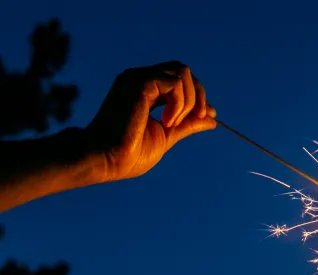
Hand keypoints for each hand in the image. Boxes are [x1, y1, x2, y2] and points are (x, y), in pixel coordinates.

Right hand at [85, 61, 216, 182]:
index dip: (197, 96)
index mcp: (144, 90)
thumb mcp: (166, 136)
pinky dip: (179, 104)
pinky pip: (174, 83)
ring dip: (188, 101)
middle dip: (198, 94)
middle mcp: (139, 79)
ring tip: (173, 124)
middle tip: (198, 118)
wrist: (104, 160)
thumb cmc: (127, 153)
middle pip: (183, 70)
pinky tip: (167, 122)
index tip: (205, 116)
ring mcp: (137, 78)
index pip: (178, 79)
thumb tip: (213, 118)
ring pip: (182, 72)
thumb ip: (187, 124)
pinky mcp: (138, 83)